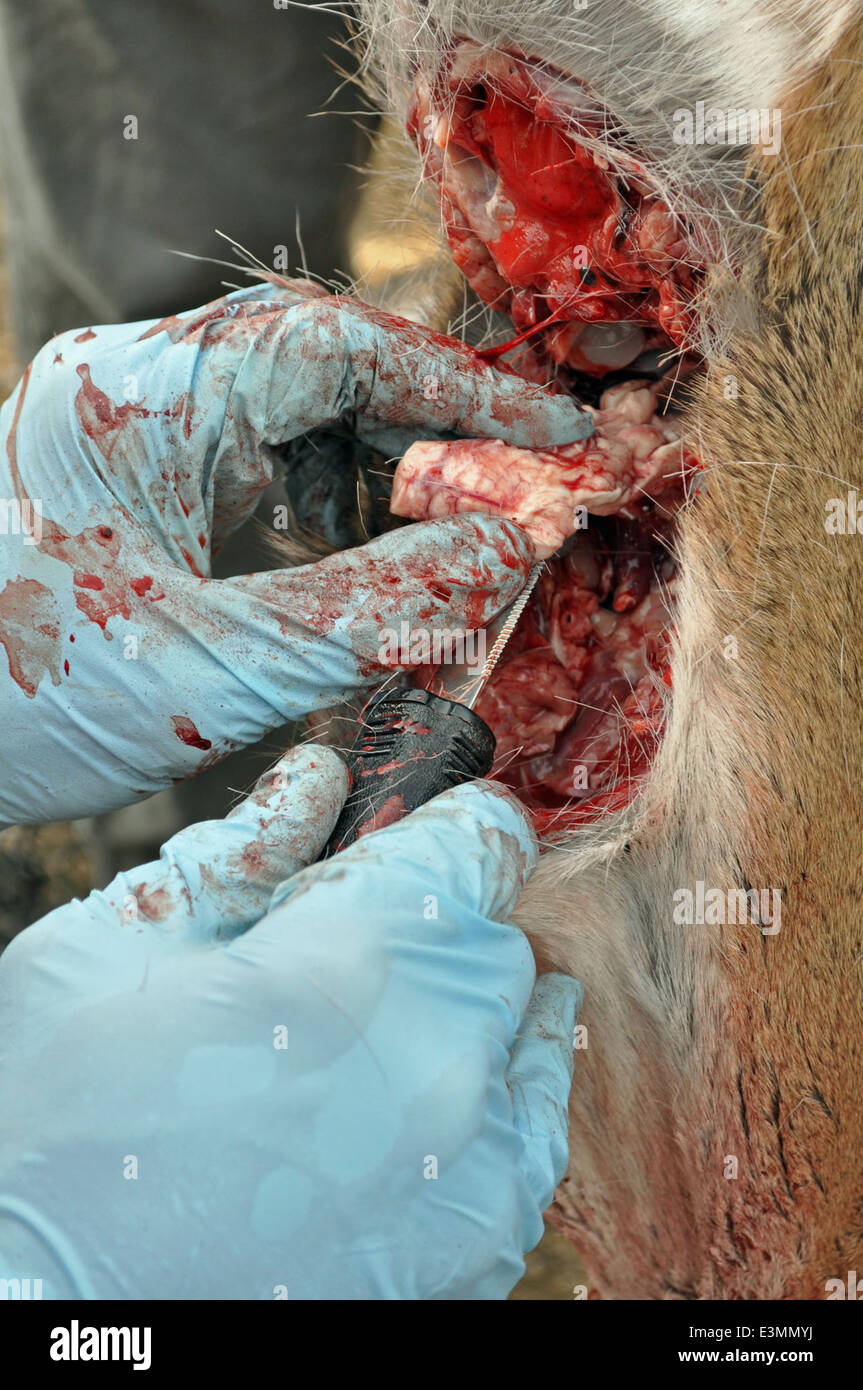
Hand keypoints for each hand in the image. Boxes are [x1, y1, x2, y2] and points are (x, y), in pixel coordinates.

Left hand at [0, 281, 591, 823]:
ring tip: (457, 537)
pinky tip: (365, 559)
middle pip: (325, 366)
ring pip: (295, 410)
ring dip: (383, 468)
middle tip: (525, 494)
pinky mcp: (129, 469)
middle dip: (433, 430)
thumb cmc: (20, 705)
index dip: (464, 390)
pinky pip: (255, 456)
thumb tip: (514, 547)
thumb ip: (378, 607)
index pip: (338, 347)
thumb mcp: (219, 668)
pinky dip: (326, 503)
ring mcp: (128, 421)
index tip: (557, 439)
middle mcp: (135, 382)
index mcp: (143, 398)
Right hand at [0, 744, 580, 1299]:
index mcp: (356, 956)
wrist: (47, 1312)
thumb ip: (237, 855)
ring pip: (525, 1028)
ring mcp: (474, 1160)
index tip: (411, 840)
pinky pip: (533, 1131)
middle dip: (431, 928)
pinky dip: (493, 1098)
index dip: (441, 828)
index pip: (478, 842)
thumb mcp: (112, 950)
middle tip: (347, 956)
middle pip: (495, 938)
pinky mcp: (479, 1241)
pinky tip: (426, 1102)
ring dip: (465, 1012)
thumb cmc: (54, 1125)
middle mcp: (444, 1053)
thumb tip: (317, 783)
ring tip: (375, 1038)